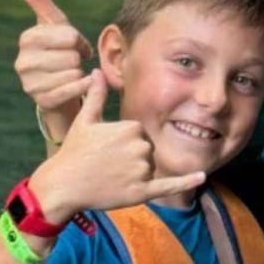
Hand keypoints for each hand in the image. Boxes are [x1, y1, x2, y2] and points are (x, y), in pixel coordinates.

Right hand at [14, 0, 94, 114]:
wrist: (59, 87)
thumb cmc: (59, 49)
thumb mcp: (54, 24)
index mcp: (27, 39)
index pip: (68, 35)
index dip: (78, 40)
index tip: (74, 44)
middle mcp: (23, 61)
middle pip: (71, 55)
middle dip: (79, 57)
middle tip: (74, 61)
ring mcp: (29, 83)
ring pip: (73, 72)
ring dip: (80, 72)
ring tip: (72, 73)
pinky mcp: (41, 100)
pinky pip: (71, 89)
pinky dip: (84, 86)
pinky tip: (83, 83)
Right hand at [30, 71, 204, 220]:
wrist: (62, 185)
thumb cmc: (73, 151)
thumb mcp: (84, 119)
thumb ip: (96, 95)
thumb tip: (97, 71)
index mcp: (131, 127)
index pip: (141, 132)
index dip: (125, 141)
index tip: (106, 148)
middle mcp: (140, 147)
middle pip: (148, 149)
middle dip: (132, 156)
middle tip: (107, 163)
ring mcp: (141, 170)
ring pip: (152, 167)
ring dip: (138, 172)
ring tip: (110, 176)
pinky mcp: (141, 192)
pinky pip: (169, 185)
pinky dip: (186, 181)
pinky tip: (201, 176)